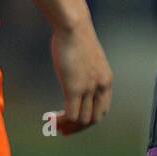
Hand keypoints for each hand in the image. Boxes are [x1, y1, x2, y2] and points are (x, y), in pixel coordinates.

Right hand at [50, 18, 112, 134]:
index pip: (102, 110)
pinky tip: (50, 119)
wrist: (73, 25)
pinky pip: (71, 115)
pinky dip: (61, 121)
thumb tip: (75, 75)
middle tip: (63, 129)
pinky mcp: (74, 88)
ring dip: (68, 126)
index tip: (75, 122)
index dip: (89, 120)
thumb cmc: (75, 36)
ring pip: (82, 120)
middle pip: (94, 119)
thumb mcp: (86, 57)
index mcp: (106, 80)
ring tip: (54, 125)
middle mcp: (101, 87)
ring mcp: (88, 88)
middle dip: (79, 128)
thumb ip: (84, 70)